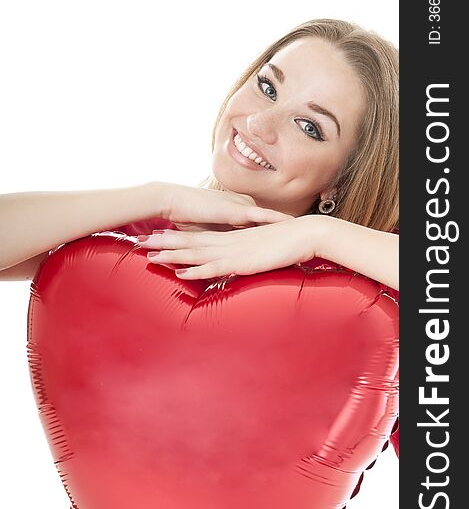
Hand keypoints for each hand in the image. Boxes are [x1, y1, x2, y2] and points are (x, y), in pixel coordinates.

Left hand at [136, 215, 326, 279]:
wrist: (304, 234)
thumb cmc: (285, 242)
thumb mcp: (259, 248)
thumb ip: (244, 252)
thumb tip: (235, 258)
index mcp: (229, 238)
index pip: (196, 237)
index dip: (174, 238)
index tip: (155, 238)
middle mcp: (226, 242)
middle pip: (189, 242)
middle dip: (163, 244)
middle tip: (140, 243)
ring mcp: (233, 251)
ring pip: (196, 253)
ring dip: (172, 256)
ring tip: (150, 257)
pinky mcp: (242, 262)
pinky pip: (214, 268)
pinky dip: (196, 271)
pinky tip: (181, 274)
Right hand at [160, 183, 293, 229]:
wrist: (173, 200)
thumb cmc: (186, 214)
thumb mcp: (206, 230)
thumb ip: (219, 239)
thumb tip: (226, 251)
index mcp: (235, 213)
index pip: (260, 222)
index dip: (276, 227)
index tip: (291, 231)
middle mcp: (241, 209)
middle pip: (270, 219)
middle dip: (287, 226)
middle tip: (306, 228)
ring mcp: (240, 209)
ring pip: (270, 217)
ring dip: (287, 223)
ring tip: (306, 227)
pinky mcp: (236, 212)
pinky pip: (261, 217)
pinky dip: (276, 220)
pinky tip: (291, 224)